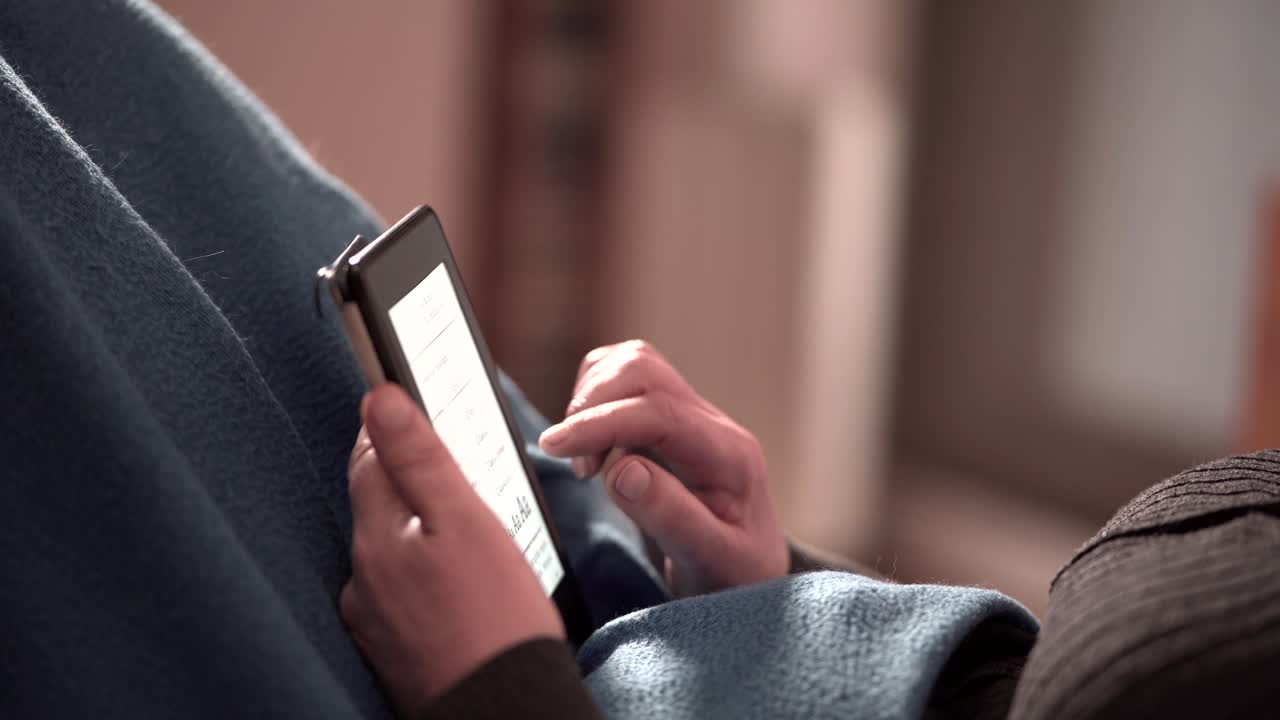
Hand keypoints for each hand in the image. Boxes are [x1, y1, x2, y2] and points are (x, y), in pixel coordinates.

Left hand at [340, 384, 563, 715]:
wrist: (502, 707)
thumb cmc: (496, 616)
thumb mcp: (466, 520)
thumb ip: (420, 458)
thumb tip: (379, 398)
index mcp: (377, 537)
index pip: (366, 459)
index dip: (390, 429)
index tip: (416, 411)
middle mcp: (362, 577)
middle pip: (375, 504)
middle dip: (406, 480)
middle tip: (451, 466)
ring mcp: (372, 617)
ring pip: (387, 549)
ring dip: (414, 529)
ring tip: (460, 527)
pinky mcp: (390, 647)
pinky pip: (398, 590)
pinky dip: (420, 573)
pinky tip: (453, 580)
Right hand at [538, 340, 787, 595]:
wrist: (749, 574)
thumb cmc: (735, 575)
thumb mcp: (713, 561)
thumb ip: (672, 517)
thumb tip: (623, 471)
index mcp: (729, 455)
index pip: (660, 412)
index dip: (601, 421)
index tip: (556, 446)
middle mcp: (712, 425)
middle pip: (644, 370)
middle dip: (593, 404)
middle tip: (576, 464)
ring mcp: (691, 417)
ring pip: (634, 365)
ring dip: (593, 398)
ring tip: (587, 458)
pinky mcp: (669, 421)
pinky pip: (628, 382)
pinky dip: (598, 400)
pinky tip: (595, 445)